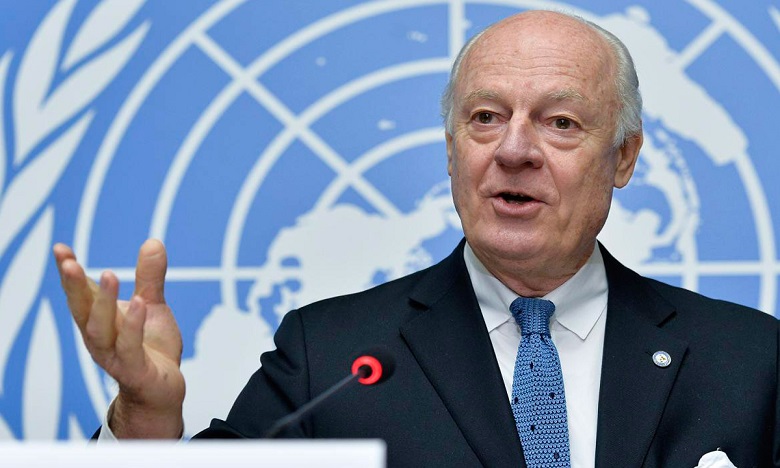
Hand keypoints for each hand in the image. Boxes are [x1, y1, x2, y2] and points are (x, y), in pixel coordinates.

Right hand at [53, 239, 184, 437]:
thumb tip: (153, 241)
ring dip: (102, 303)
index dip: (69, 272)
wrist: (163, 389)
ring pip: (100, 329)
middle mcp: (99, 337)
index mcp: (100, 319)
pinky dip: (133, 326)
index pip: (80, 293)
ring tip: (109, 275)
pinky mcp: (134, 369)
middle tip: (69, 261)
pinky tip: (140, 304)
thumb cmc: (151, 347)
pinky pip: (130, 347)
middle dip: (73, 285)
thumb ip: (150, 277)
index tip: (60, 247)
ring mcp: (114, 355)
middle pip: (81, 309)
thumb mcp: (152, 305)